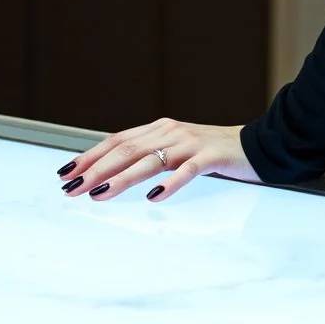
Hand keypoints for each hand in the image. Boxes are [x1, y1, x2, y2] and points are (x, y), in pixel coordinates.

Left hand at [56, 117, 262, 202]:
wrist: (256, 145)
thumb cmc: (212, 151)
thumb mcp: (177, 149)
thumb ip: (150, 154)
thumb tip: (110, 170)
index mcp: (162, 128)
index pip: (119, 139)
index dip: (91, 155)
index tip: (67, 172)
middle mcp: (173, 131)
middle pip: (128, 149)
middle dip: (97, 169)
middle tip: (74, 188)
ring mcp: (192, 142)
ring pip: (151, 160)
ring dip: (122, 178)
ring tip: (101, 193)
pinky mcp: (211, 156)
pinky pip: (187, 170)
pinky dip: (170, 183)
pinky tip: (155, 196)